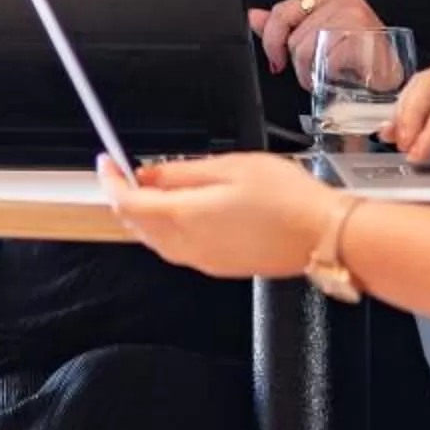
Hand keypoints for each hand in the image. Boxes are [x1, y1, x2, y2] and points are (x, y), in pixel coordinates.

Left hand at [95, 153, 342, 279]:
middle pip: (135, 224)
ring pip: (152, 240)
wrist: (321, 236)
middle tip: (126, 171)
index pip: (127, 202)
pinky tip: (179, 212)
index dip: (111, 180)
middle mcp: (187, 245)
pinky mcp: (216, 267)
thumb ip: (182, 172)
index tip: (107, 163)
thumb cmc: (287, 199)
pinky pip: (175, 249)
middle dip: (124, 197)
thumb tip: (151, 174)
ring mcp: (201, 260)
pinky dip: (164, 229)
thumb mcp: (230, 167)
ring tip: (152, 187)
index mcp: (185, 217)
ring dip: (143, 215)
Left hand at [246, 0, 380, 85]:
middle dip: (296, 62)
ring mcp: (353, 16)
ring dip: (309, 72)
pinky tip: (336, 77)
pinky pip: (324, 61)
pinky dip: (325, 76)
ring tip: (323, 76)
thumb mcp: (316, 38)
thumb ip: (285, 26)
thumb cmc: (356, 58)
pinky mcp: (360, 36)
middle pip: (293, 35)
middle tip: (311, 71)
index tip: (275, 59)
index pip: (283, 11)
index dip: (271, 40)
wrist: (389, 77)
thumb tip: (254, 16)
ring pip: (305, 49)